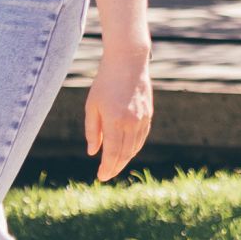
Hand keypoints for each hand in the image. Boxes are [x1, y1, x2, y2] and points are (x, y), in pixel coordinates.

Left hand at [86, 30, 153, 182]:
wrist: (128, 62)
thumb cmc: (105, 82)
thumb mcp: (92, 106)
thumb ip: (93, 131)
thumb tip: (93, 152)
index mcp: (115, 120)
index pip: (112, 153)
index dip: (107, 167)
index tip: (101, 177)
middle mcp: (131, 122)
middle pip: (124, 154)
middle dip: (115, 167)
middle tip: (106, 175)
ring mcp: (142, 119)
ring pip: (134, 147)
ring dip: (125, 159)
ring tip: (114, 166)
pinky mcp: (148, 115)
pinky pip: (141, 138)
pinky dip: (134, 148)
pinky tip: (127, 152)